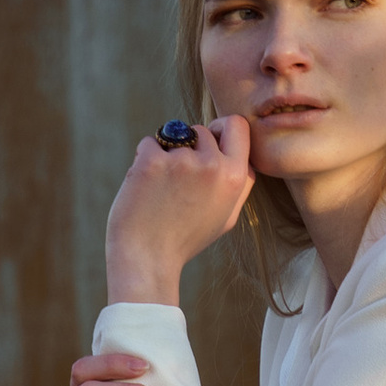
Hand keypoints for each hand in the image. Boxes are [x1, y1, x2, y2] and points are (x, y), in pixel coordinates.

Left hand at [103, 117, 253, 305]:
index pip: (237, 125)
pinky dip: (144, 159)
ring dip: (166, 154)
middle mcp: (212, 166)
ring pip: (174, 136)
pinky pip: (149, 143)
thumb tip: (241, 156)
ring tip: (161, 189)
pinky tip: (144, 187)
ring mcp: (182, 161)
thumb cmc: (185, 240)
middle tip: (178, 178)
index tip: (208, 142)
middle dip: (189, 147)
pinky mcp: (152, 161)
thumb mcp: (226, 217)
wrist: (147, 260)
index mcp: (234, 177)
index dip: (220, 129)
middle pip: (202, 131)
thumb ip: (239, 185)